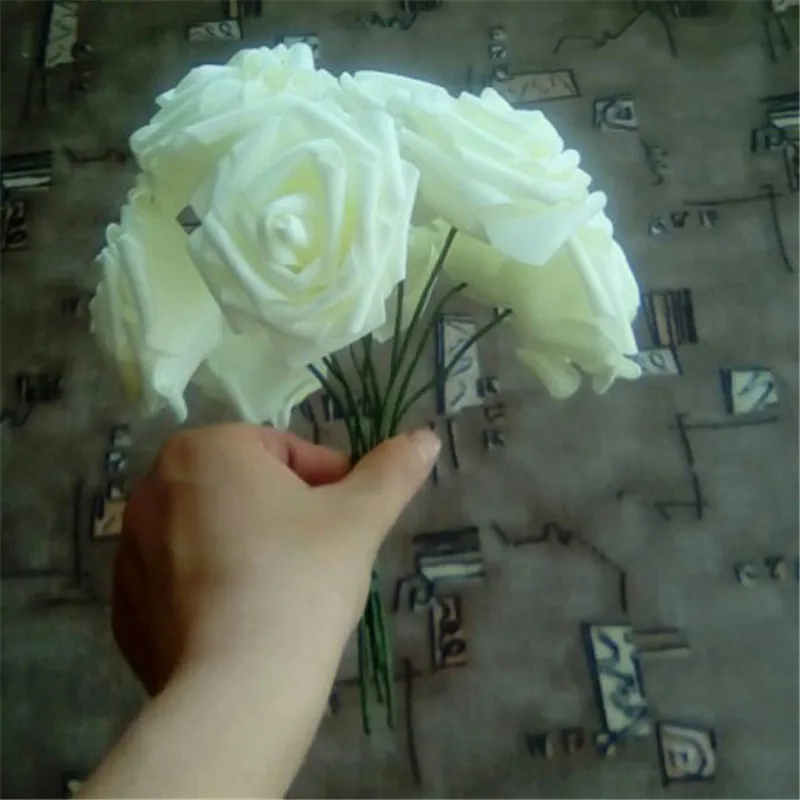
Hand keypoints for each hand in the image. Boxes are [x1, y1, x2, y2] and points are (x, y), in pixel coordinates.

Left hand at [113, 423, 439, 695]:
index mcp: (204, 449)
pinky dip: (213, 591)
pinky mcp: (124, 606)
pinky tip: (244, 623)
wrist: (238, 688)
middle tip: (318, 558)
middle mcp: (154, 487)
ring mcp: (130, 550)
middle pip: (244, 489)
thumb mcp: (360, 518)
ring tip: (284, 594)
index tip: (346, 523)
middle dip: (285, 514)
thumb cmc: (301, 578)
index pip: (283, 451)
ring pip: (213, 533)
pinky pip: (182, 582)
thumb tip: (426, 437)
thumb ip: (393, 470)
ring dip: (249, 548)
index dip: (326, 483)